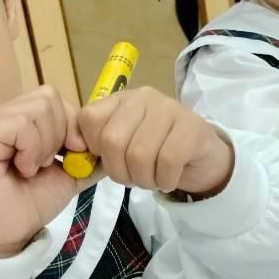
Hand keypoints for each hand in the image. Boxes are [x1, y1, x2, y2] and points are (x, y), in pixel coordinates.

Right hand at [0, 86, 86, 258]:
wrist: (4, 236)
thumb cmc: (30, 205)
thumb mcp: (68, 175)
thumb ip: (89, 158)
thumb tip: (115, 145)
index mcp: (17, 119)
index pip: (52, 97)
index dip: (71, 122)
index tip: (74, 152)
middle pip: (47, 97)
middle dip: (61, 132)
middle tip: (51, 162)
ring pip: (37, 109)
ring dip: (46, 143)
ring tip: (35, 168)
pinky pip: (21, 123)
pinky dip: (32, 149)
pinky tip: (24, 169)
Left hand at [77, 87, 233, 198]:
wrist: (201, 154)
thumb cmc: (155, 150)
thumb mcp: (124, 143)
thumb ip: (100, 144)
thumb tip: (77, 157)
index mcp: (121, 99)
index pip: (89, 118)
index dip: (93, 147)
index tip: (108, 160)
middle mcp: (144, 98)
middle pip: (112, 140)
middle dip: (119, 171)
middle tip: (132, 179)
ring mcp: (170, 109)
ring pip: (139, 154)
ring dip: (143, 179)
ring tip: (152, 180)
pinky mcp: (192, 128)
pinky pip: (168, 161)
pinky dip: (164, 180)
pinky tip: (168, 180)